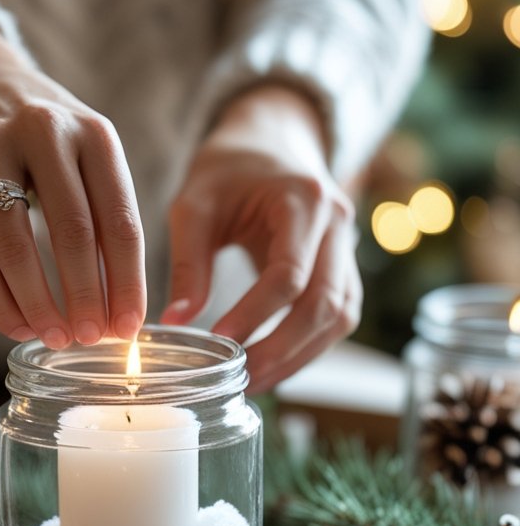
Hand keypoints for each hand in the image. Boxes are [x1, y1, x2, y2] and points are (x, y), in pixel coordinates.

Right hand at [0, 18, 145, 347]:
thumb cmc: (45, 145)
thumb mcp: (87, 160)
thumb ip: (104, 223)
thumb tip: (120, 314)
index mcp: (91, 132)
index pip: (119, 220)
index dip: (126, 283)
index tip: (127, 329)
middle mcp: (39, 130)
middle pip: (70, 231)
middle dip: (84, 298)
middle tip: (91, 339)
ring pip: (12, 246)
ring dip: (36, 304)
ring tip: (53, 336)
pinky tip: (15, 323)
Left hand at [160, 85, 361, 390]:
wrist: (270, 143)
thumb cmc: (228, 169)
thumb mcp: (196, 203)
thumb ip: (187, 261)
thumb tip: (176, 321)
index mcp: (304, 199)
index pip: (290, 273)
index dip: (257, 314)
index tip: (220, 341)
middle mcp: (339, 225)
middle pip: (327, 303)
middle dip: (284, 348)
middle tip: (242, 378)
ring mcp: (349, 248)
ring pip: (340, 317)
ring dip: (301, 355)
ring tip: (254, 382)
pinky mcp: (344, 269)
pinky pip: (337, 317)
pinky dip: (308, 346)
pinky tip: (272, 365)